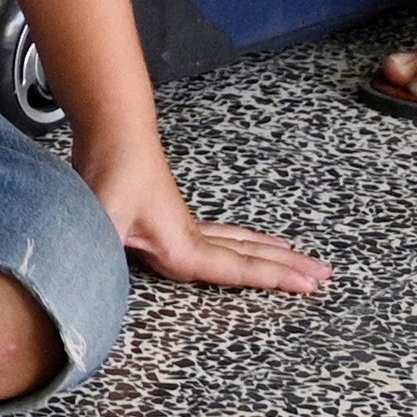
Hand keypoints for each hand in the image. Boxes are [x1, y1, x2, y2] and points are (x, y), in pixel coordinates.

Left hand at [95, 148, 330, 297]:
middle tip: (325, 274)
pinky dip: (241, 243)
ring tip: (295, 256)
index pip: (239, 268)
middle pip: (250, 253)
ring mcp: (182, 224)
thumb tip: (92, 275)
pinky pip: (219, 236)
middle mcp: (189, 235)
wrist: (112, 130)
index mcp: (182, 245)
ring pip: (237, 242)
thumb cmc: (108, 173)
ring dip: (269, 251)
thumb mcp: (101, 216)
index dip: (275, 279)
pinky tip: (238, 243)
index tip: (311, 286)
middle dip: (288, 266)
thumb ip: (98, 247)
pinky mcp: (169, 217)